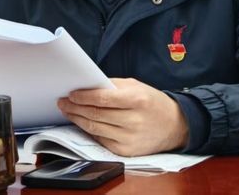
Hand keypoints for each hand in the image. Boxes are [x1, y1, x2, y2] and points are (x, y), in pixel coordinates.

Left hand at [57, 77, 188, 156]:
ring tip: (68, 111)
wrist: (175, 126)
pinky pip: (101, 139)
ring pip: (95, 128)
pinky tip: (82, 122)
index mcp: (137, 100)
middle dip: (75, 107)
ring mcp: (129, 139)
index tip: (71, 93)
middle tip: (63, 101)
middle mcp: (133, 121)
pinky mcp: (126, 152)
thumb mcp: (136, 86)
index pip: (102, 99)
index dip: (83, 96)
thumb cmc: (153, 102)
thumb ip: (112, 86)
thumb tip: (88, 86)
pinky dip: (89, 130)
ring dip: (77, 119)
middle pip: (96, 114)